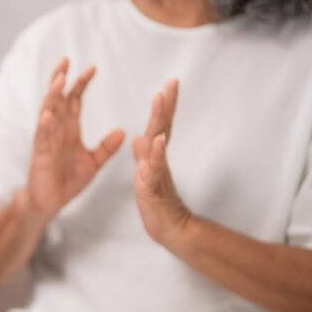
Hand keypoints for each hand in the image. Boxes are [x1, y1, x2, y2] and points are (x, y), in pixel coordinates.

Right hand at [26, 58, 125, 221]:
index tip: (93, 67)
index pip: (74, 99)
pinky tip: (47, 114)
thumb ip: (106, 147)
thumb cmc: (68, 181)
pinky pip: (42, 137)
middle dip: (60, 79)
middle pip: (57, 98)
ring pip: (47, 112)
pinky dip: (44, 125)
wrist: (51, 203)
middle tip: (66, 60)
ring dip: (52, 96)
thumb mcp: (93, 162)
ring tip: (58, 79)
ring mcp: (46, 140)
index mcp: (68, 129)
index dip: (81, 83)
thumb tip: (123, 131)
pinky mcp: (40, 155)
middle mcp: (56, 130)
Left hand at [133, 80, 192, 248]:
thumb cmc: (157, 203)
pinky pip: (154, 167)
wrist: (168, 229)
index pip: (160, 125)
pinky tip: (158, 139)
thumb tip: (139, 137)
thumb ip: (145, 156)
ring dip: (160, 119)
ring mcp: (157, 171)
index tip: (169, 84)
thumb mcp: (146, 175)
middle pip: (163, 126)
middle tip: (172, 83)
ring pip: (158, 141)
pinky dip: (156, 153)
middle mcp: (158, 159)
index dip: (164, 105)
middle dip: (166, 104)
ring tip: (162, 98)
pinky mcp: (152, 186)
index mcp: (155, 155)